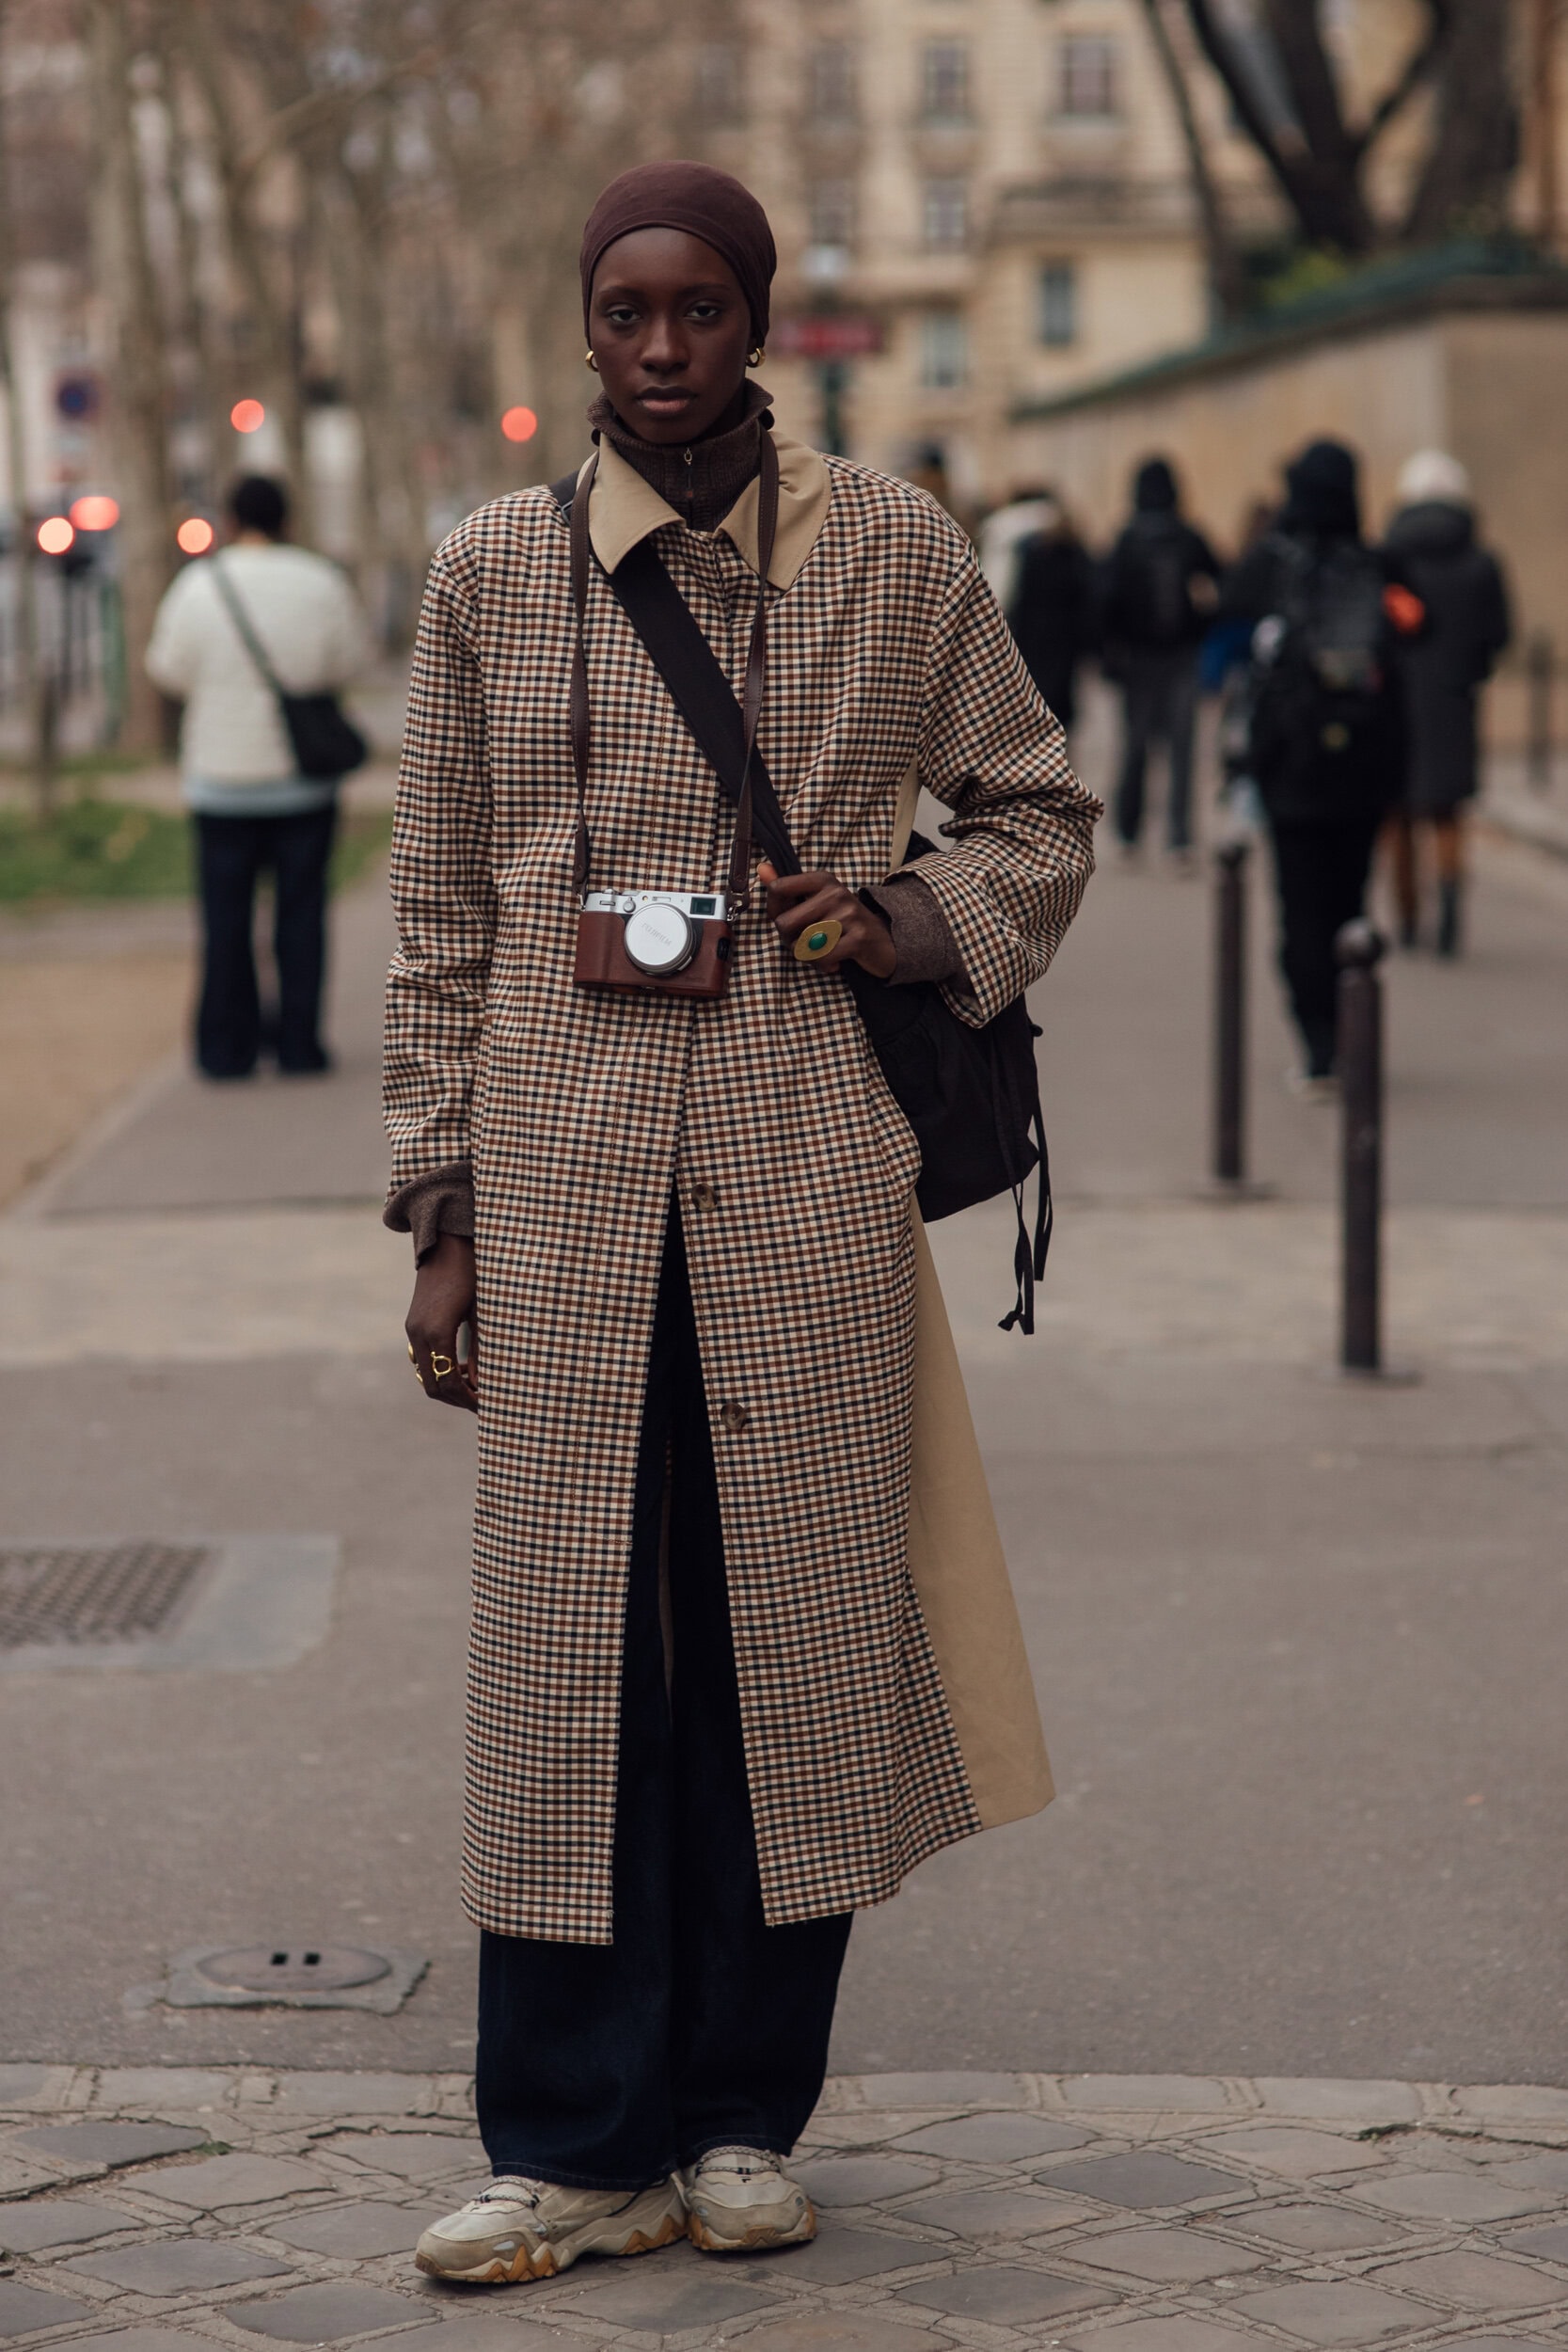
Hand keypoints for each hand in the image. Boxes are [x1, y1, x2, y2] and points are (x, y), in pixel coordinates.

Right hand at [406, 1233, 477, 1412]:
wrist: (447, 1244)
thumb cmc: (473, 1273)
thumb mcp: (483, 1313)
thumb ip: (481, 1351)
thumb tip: (484, 1384)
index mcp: (437, 1332)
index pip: (449, 1383)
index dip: (468, 1399)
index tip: (489, 1405)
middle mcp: (419, 1334)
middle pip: (433, 1386)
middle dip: (458, 1399)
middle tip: (483, 1402)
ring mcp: (413, 1330)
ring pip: (425, 1375)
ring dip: (448, 1386)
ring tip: (474, 1387)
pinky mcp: (414, 1324)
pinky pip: (422, 1360)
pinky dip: (439, 1370)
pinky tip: (461, 1367)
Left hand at [758, 861, 895, 978]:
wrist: (884, 941)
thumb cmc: (842, 922)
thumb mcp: (815, 900)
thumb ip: (787, 887)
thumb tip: (761, 868)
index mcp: (822, 879)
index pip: (777, 889)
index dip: (774, 912)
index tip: (789, 920)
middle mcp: (835, 892)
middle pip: (784, 923)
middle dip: (789, 940)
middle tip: (806, 943)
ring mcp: (848, 914)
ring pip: (802, 944)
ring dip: (807, 956)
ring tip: (822, 952)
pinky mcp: (858, 937)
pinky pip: (821, 957)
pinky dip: (822, 965)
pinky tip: (833, 962)